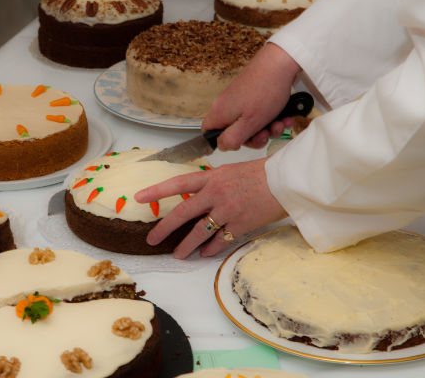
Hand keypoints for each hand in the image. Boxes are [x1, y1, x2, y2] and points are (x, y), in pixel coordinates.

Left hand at [134, 158, 287, 258]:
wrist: (285, 181)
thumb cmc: (261, 173)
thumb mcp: (232, 171)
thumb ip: (213, 182)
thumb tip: (198, 194)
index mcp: (213, 176)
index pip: (179, 182)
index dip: (157, 190)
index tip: (139, 197)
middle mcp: (216, 193)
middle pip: (183, 212)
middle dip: (164, 227)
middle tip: (151, 239)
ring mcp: (227, 210)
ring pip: (199, 232)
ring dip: (186, 246)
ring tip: (177, 254)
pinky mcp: (240, 224)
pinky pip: (220, 240)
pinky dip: (210, 248)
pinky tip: (204, 253)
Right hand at [203, 42, 300, 150]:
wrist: (280, 63)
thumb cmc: (265, 91)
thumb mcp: (249, 124)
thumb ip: (232, 139)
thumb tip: (222, 146)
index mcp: (219, 113)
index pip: (209, 133)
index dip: (224, 141)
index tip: (241, 142)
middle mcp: (226, 105)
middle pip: (234, 132)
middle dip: (254, 137)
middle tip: (266, 134)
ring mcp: (239, 99)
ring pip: (250, 124)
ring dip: (267, 129)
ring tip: (279, 124)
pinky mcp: (251, 95)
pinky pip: (259, 114)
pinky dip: (272, 118)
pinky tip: (283, 117)